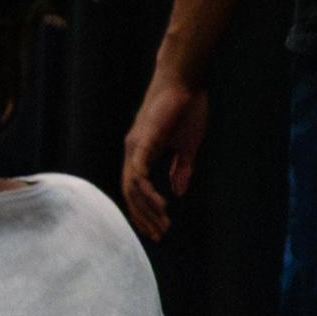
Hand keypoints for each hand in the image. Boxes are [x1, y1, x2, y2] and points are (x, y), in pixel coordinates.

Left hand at [121, 65, 209, 242]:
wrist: (184, 80)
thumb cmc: (185, 108)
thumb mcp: (186, 146)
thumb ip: (181, 169)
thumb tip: (178, 191)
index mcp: (141, 153)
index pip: (136, 189)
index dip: (145, 211)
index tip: (158, 229)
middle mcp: (132, 151)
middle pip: (130, 193)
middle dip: (144, 217)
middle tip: (159, 236)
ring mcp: (135, 146)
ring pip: (132, 188)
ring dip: (147, 209)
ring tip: (162, 224)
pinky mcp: (142, 141)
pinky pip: (138, 173)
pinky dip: (146, 192)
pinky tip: (159, 204)